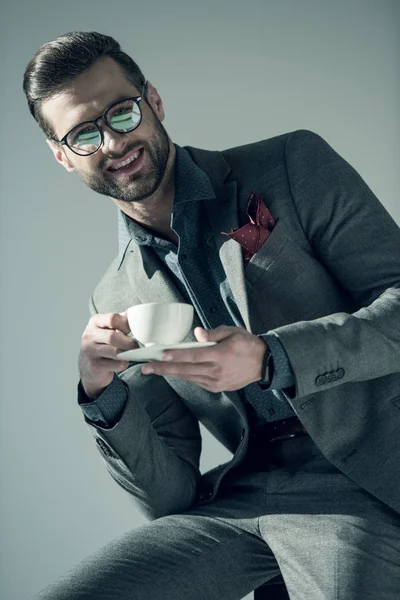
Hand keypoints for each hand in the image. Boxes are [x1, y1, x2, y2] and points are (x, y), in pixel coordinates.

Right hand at [78, 311, 136, 398]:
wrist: (88, 366)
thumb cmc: (102, 344)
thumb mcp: (108, 328)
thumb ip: (121, 320)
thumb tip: (138, 314)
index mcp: (95, 322)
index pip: (112, 319)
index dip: (126, 324)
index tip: (132, 330)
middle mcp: (89, 335)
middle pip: (112, 337)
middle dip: (128, 342)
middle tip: (136, 346)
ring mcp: (89, 351)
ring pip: (116, 352)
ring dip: (128, 354)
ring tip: (130, 353)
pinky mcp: (94, 366)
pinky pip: (116, 364)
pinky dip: (124, 364)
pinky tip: (122, 362)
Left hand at [141, 325, 267, 392]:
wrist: (264, 364)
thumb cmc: (248, 345)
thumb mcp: (233, 332)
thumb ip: (214, 333)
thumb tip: (197, 333)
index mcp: (220, 355)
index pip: (192, 355)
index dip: (175, 355)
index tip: (159, 355)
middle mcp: (216, 371)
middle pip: (184, 369)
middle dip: (163, 368)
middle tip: (145, 368)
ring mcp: (215, 381)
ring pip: (187, 377)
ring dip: (169, 373)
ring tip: (153, 370)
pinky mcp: (216, 387)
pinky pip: (195, 381)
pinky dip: (183, 376)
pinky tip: (172, 372)